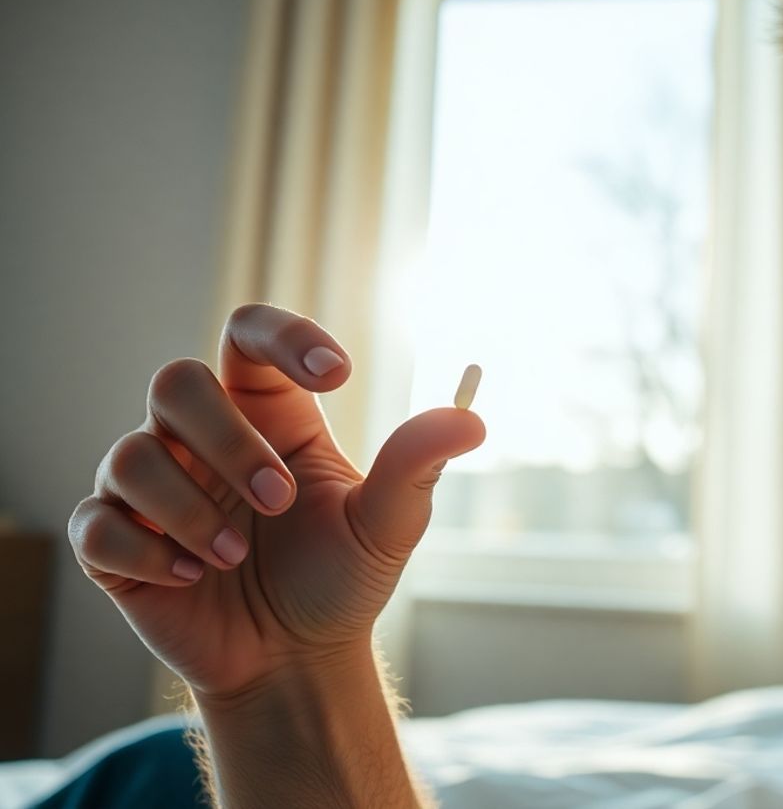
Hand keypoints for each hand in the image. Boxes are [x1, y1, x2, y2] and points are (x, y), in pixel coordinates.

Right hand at [68, 303, 485, 699]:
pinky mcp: (115, 543)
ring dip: (187, 507)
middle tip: (279, 500)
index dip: (284, 336)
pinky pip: (97, 521)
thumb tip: (473, 418)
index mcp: (270, 415)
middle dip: (228, 440)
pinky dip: (145, 550)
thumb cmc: (340, 579)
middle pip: (177, 382)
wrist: (295, 660)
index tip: (339, 373)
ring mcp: (155, 487)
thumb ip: (417, 465)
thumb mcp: (388, 524)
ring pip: (132, 452)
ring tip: (233, 558)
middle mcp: (205, 438)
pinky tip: (189, 578)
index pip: (250, 334)